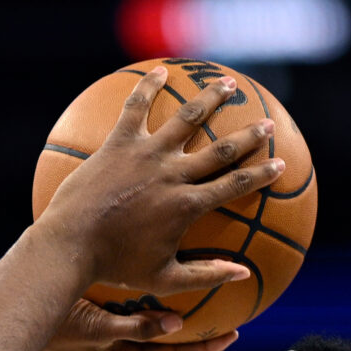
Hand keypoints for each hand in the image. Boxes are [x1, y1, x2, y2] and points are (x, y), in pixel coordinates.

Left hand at [36, 66, 284, 295]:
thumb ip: (206, 275)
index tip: (280, 165)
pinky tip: (161, 71)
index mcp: (186, 206)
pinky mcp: (118, 143)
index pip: (234, 186)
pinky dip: (149, 87)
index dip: (261, 174)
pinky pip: (136, 107)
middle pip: (220, 149)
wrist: (70, 246)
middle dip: (248, 135)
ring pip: (187, 119)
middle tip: (267, 123)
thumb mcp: (164, 279)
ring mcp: (146, 154)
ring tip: (227, 85)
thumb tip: (243, 274)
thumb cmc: (115, 268)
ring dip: (211, 99)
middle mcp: (172, 174)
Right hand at [39, 298, 239, 350]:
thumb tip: (176, 325)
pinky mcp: (94, 323)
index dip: (204, 348)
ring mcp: (106, 340)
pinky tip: (158, 278)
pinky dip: (150, 301)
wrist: (11, 321)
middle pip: (169, 347)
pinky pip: (131, 313)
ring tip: (204, 298)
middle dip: (200, 335)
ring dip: (178, 317)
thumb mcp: (94, 329)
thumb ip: (134, 328)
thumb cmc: (51, 324)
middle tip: (232, 318)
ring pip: (152, 330)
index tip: (232, 335)